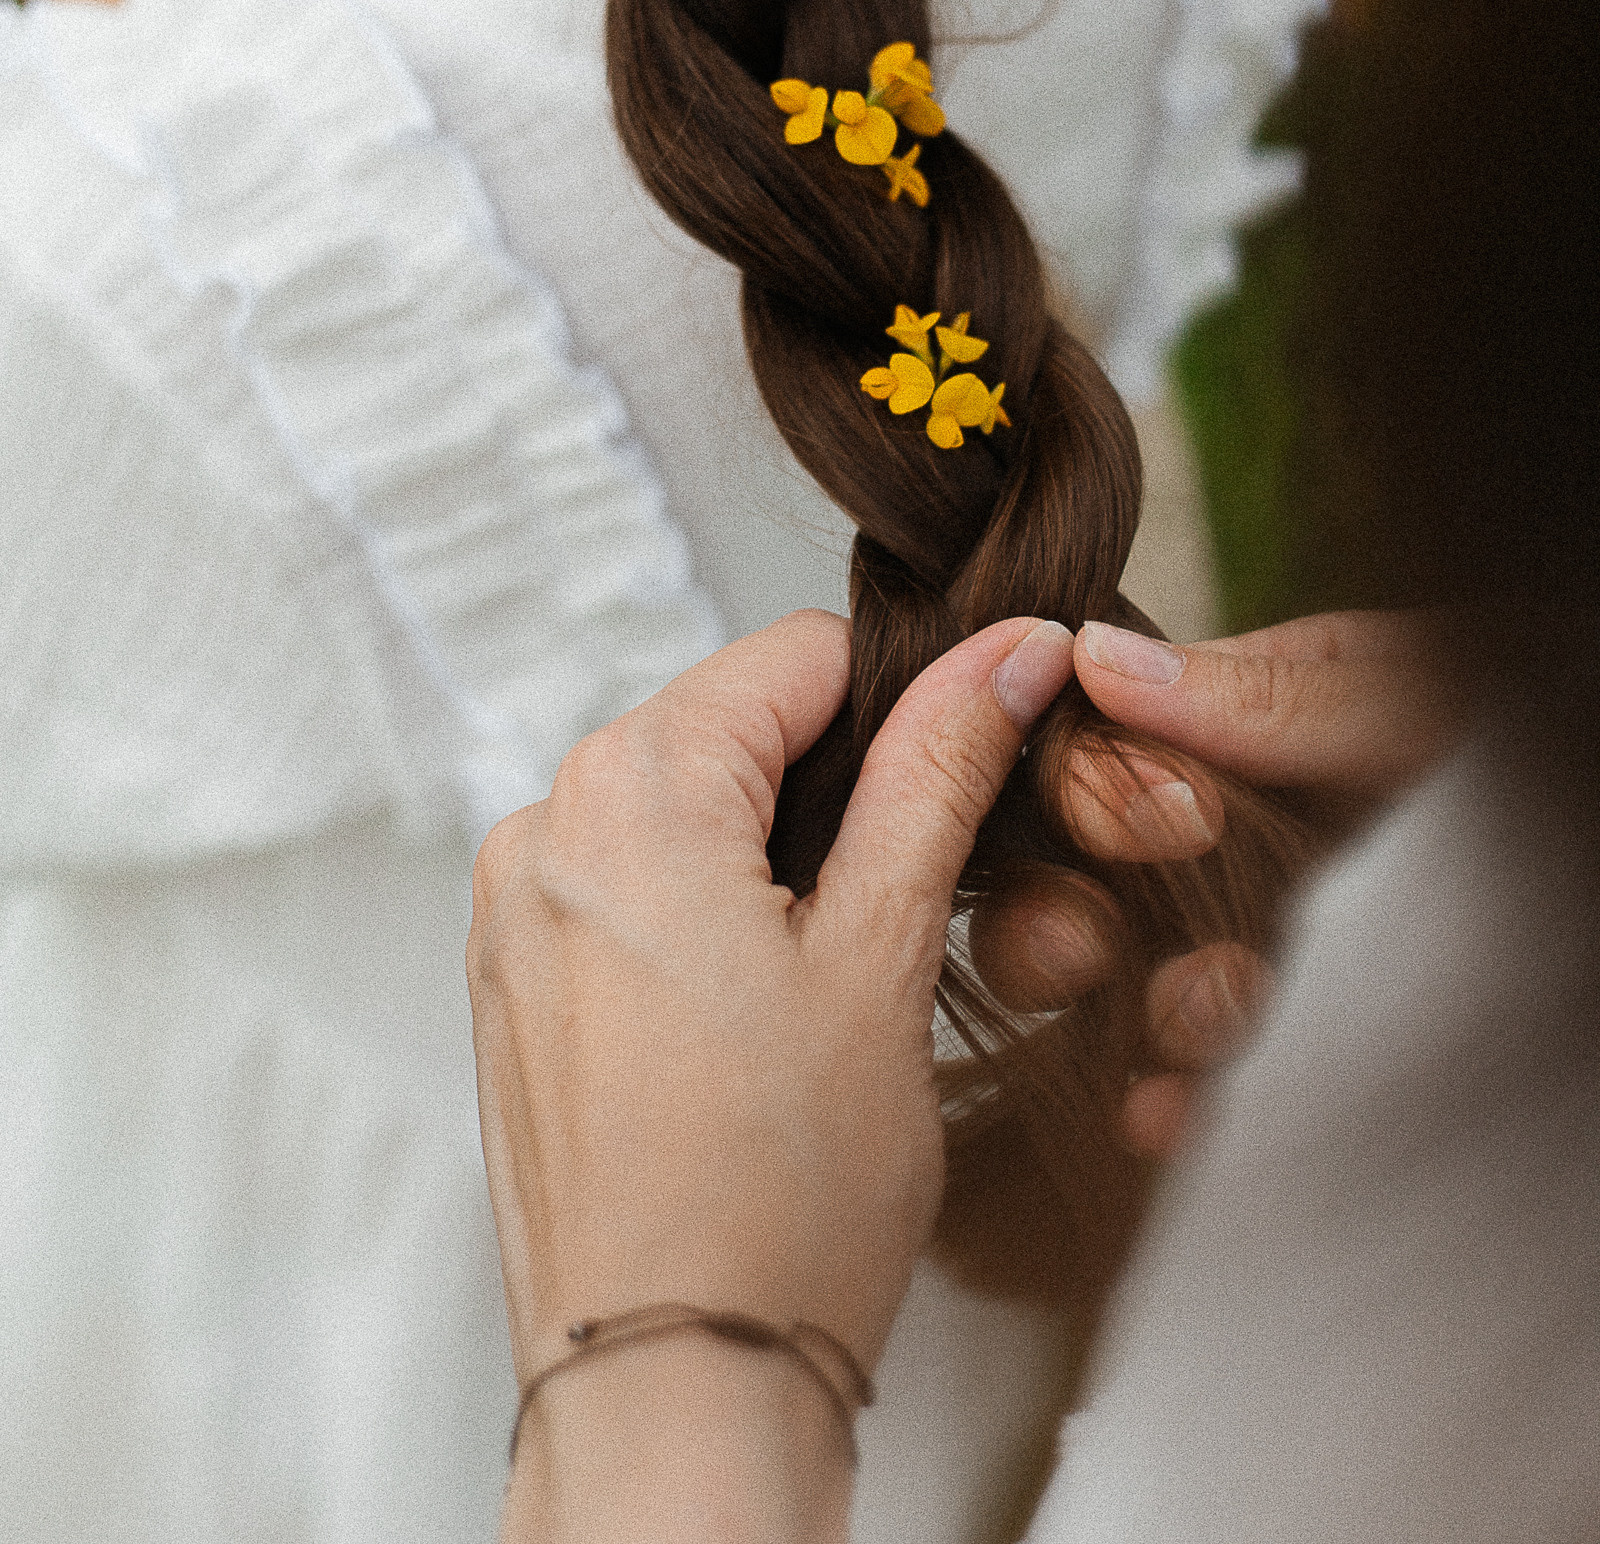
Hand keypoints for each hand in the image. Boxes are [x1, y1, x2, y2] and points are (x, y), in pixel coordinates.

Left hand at [468, 608, 1078, 1543]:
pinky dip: (712, 916)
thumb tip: (996, 655)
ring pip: (688, 813)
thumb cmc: (773, 1202)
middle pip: (736, 729)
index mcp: (631, 788)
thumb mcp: (881, 956)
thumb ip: (937, 775)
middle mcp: (546, 829)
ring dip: (780, 856)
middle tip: (934, 893)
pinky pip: (631, 893)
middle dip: (844, 787)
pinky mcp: (517, 990)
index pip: (799, 655)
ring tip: (852, 973)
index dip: (911, 695)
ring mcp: (517, 914)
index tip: (980, 753)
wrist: (668, 1388)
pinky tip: (771, 1016)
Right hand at [971, 611, 1455, 1157]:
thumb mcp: (1397, 697)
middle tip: (1088, 945)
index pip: (1089, 760)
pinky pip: (1197, 1079)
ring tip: (1210, 1008)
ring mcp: (1238, 945)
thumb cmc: (1501, 751)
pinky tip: (1171, 1113)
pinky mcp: (1277, 1042)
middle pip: (1066, 887)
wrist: (1586, 870)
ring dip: (1141, 1007)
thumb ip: (1256, 695)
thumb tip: (1092, 658)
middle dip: (1058, 923)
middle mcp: (1205, 843)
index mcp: (1217, 731)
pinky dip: (1172, 1101)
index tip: (1160, 823)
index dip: (1090, 795)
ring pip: (1124, 989)